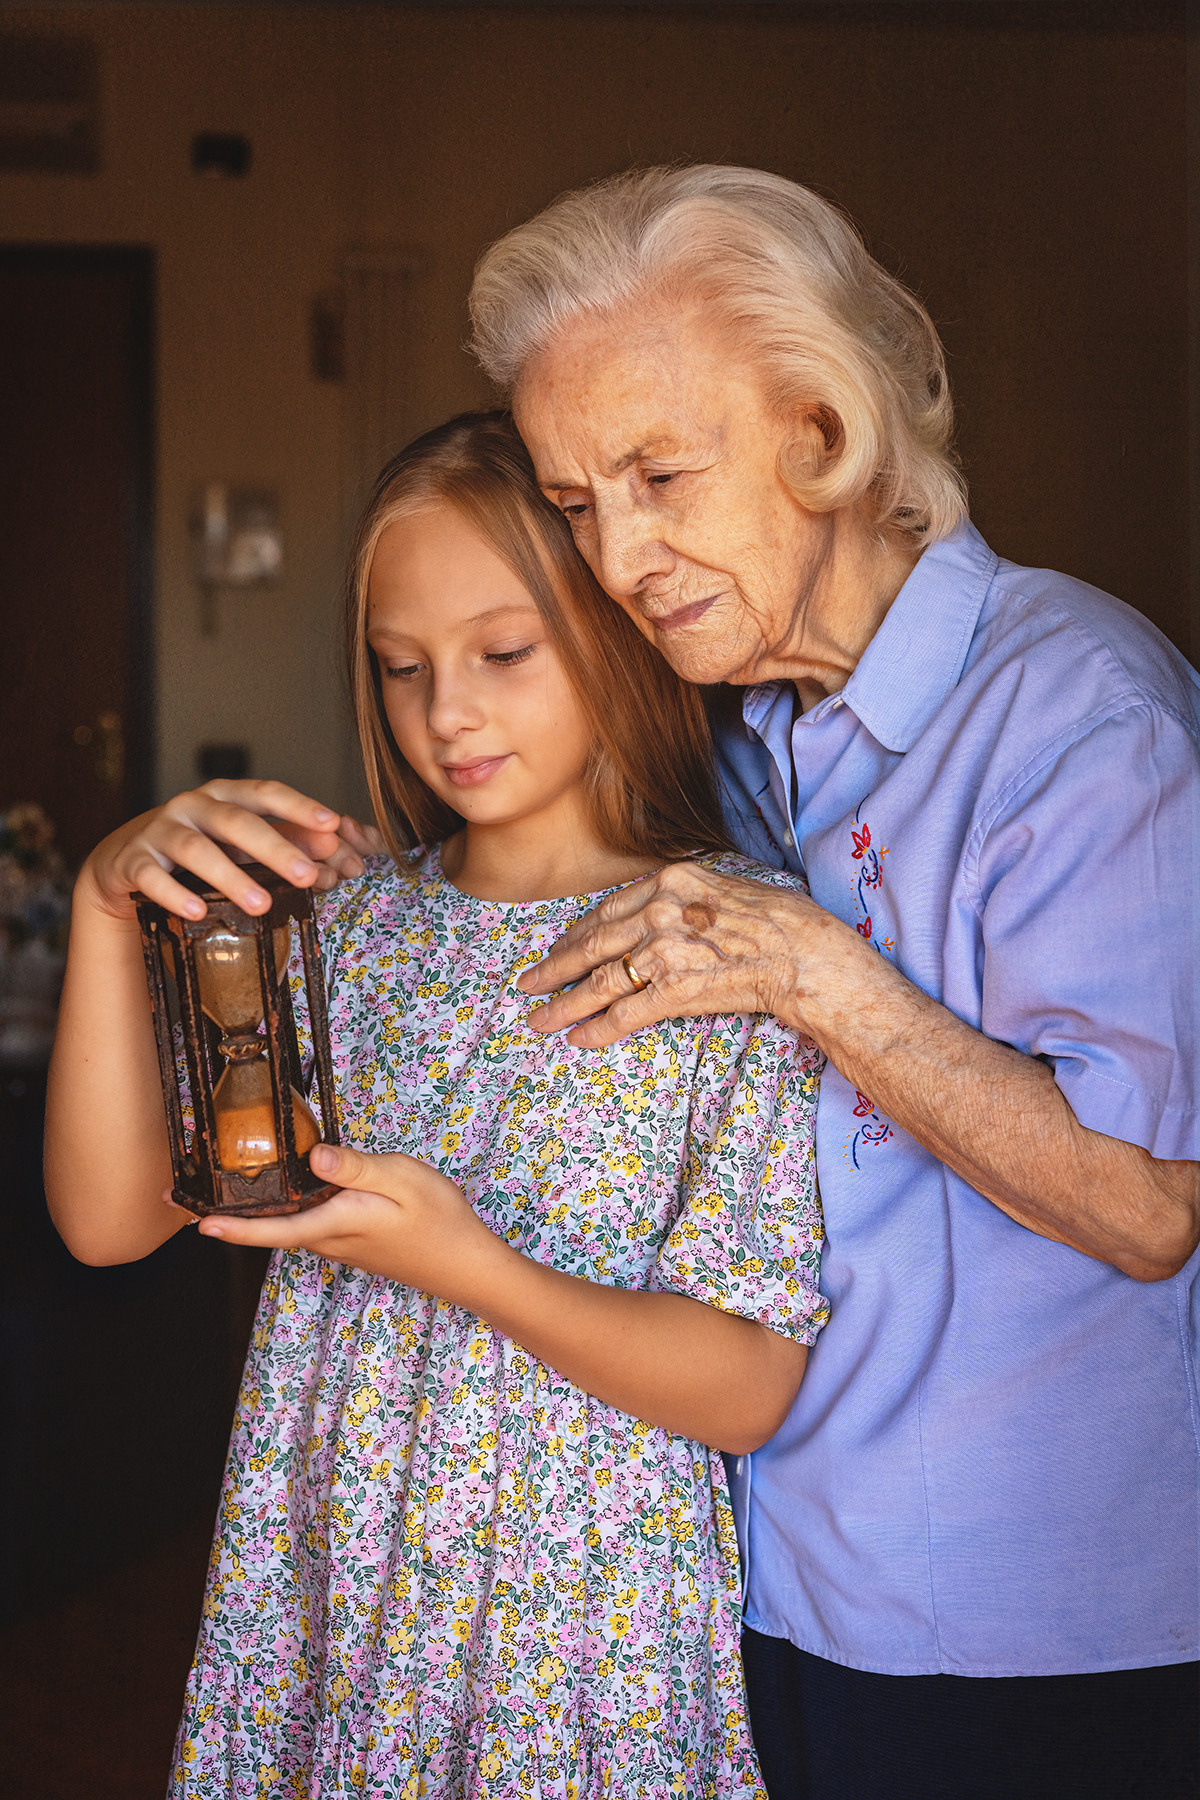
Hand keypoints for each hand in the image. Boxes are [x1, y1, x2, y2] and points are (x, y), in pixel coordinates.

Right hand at [77, 780, 378, 924]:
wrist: (126, 864)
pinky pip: (153, 877)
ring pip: (196, 850)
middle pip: (236, 821)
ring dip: (231, 877)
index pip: (265, 793)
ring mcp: (160, 831)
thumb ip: (287, 843)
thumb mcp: (241, 844)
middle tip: (308, 875)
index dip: (299, 806)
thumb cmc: (200, 850)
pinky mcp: (134, 862)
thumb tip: (338, 852)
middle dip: (275, 848)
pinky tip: (197, 912)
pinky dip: (175, 894)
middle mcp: (192, 806)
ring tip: (261, 905)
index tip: (333, 824)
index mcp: (225, 796)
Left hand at [195, 1142, 508, 1297]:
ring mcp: (341, 1245)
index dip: (232, 1225)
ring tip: (230, 1189)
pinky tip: (291, 1192)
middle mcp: (330, 1239)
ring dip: (259, 1214)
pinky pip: (310, 1226)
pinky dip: (288, 1212)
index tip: (195, 1221)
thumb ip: (356, 1167)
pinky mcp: (353, 1243)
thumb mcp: (402, 1179)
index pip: (273, 1227)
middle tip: (193, 1196)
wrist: (465, 1265)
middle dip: (233, 1215)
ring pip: (290, 1227)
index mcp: (336, 1222)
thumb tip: (311, 1155)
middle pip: (273, 1228)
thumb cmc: (438, 1218)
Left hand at [515, 860, 846, 1045]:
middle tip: (528, 984)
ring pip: (600, 981)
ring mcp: (665, 951)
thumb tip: (655, 915)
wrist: (806, 954)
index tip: (560, 948)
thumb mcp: (724, 887)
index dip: (578, 934)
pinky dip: (598, 1028)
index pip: (609, 910)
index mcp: (670, 880)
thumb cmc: (779, 921)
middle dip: (555, 968)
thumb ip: (682, 898)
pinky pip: (626, 1013)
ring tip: (540, 1019)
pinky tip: (578, 1038)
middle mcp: (659, 911)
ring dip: (565, 1003)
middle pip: (592, 944)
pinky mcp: (675, 990)